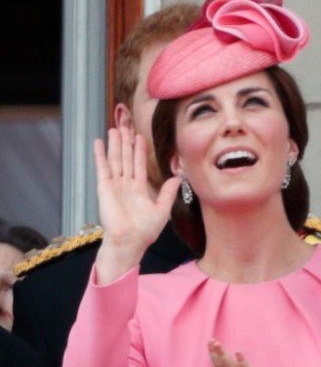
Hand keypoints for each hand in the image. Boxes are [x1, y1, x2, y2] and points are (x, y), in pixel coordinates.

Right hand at [93, 127, 177, 278]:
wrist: (129, 241)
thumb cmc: (144, 232)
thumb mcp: (162, 211)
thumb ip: (167, 193)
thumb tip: (176, 178)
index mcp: (139, 191)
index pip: (139, 166)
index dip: (139, 151)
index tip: (139, 137)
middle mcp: (126, 186)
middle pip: (125, 159)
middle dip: (126, 143)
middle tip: (125, 126)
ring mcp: (114, 186)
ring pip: (115, 160)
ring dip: (115, 145)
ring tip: (115, 129)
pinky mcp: (104, 188)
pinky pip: (102, 168)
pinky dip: (100, 155)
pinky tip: (99, 142)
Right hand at [208, 340, 273, 366]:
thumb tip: (224, 358)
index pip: (218, 365)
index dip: (213, 354)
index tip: (209, 342)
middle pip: (222, 364)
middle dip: (215, 352)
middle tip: (211, 341)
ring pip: (230, 366)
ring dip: (224, 355)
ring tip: (218, 344)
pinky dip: (240, 361)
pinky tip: (237, 352)